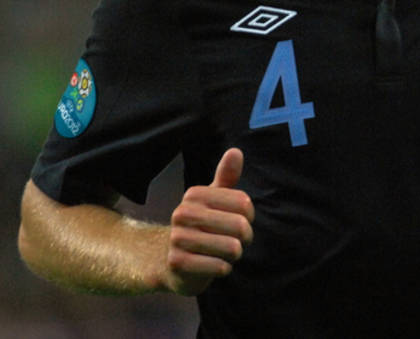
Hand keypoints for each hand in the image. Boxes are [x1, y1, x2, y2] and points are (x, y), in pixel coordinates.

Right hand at [164, 148, 254, 294]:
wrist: (170, 261)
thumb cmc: (201, 226)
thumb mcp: (213, 200)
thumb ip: (226, 177)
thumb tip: (235, 151)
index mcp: (194, 195)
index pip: (243, 203)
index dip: (248, 217)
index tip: (238, 221)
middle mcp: (182, 214)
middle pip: (240, 226)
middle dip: (245, 238)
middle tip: (234, 241)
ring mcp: (177, 239)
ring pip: (232, 248)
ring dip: (234, 255)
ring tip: (223, 253)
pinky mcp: (178, 264)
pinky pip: (219, 267)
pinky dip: (224, 269)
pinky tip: (214, 265)